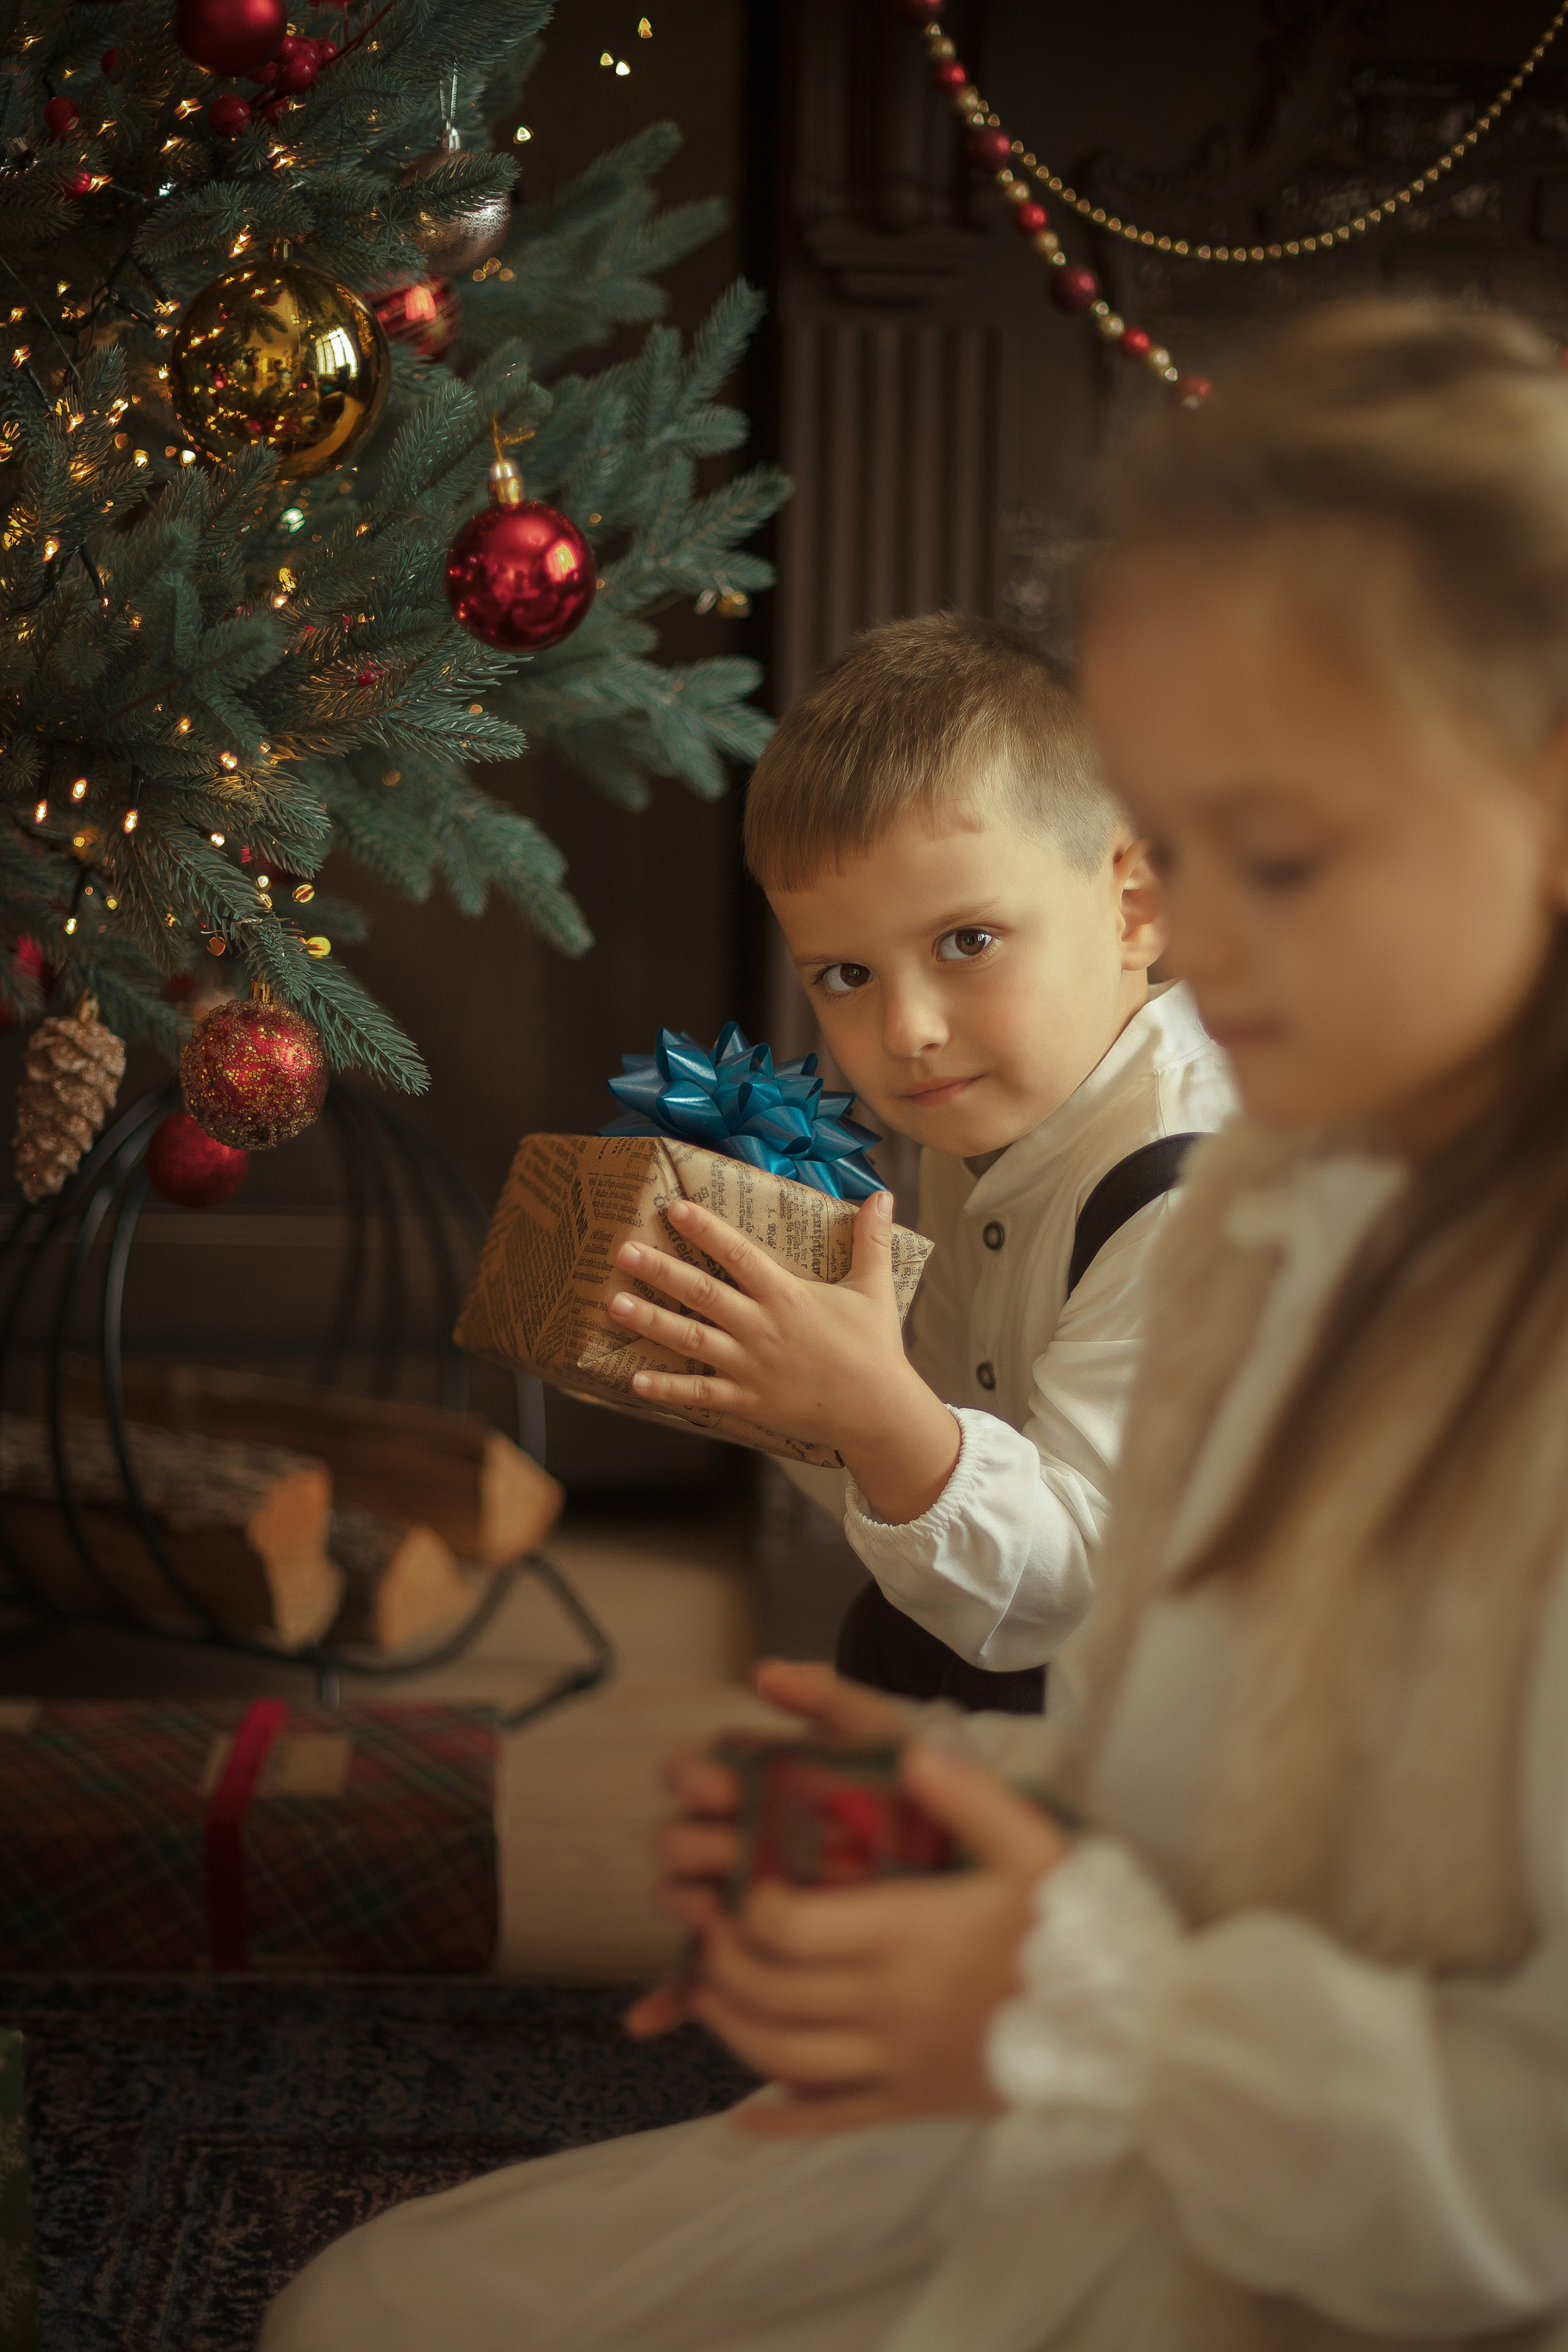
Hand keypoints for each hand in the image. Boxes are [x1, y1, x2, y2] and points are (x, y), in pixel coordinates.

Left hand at [607, 1192, 961, 1521]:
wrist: (878, 1411)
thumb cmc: (875, 1348)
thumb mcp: (874, 1289)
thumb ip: (871, 1241)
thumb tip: (884, 1195)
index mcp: (785, 1295)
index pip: (737, 1254)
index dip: (704, 1229)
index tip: (673, 1208)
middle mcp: (760, 1327)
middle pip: (701, 1292)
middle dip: (660, 1270)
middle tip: (623, 1251)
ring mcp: (749, 1366)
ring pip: (691, 1338)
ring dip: (651, 1321)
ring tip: (614, 1304)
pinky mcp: (747, 1400)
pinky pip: (700, 1394)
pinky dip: (667, 1389)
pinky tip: (635, 1380)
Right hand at [625, 1662, 913, 2039]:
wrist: (973, 1867)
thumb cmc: (920, 1792)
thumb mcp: (881, 1733)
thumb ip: (826, 1694)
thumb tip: (759, 1671)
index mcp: (760, 1784)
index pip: (696, 1775)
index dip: (696, 1777)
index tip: (720, 1786)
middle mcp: (742, 1838)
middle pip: (682, 1838)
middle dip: (690, 1842)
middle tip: (722, 1851)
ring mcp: (749, 1899)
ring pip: (687, 1904)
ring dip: (684, 1908)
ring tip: (711, 1918)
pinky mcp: (764, 1954)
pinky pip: (706, 1980)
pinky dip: (675, 1998)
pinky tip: (653, 2020)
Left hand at [693, 1741, 1067, 2134]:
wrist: (1130, 2036)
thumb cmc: (1081, 1933)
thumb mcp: (1035, 1845)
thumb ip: (970, 1796)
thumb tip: (913, 1749)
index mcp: (908, 1933)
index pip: (788, 1923)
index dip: (746, 1903)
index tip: (738, 1879)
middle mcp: (889, 2003)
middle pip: (769, 1988)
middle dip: (721, 1956)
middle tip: (706, 1925)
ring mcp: (897, 2063)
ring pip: (781, 2057)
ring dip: (730, 2025)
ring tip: (707, 1988)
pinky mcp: (912, 2106)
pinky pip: (831, 2121)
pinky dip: (780, 2122)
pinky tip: (744, 2120)